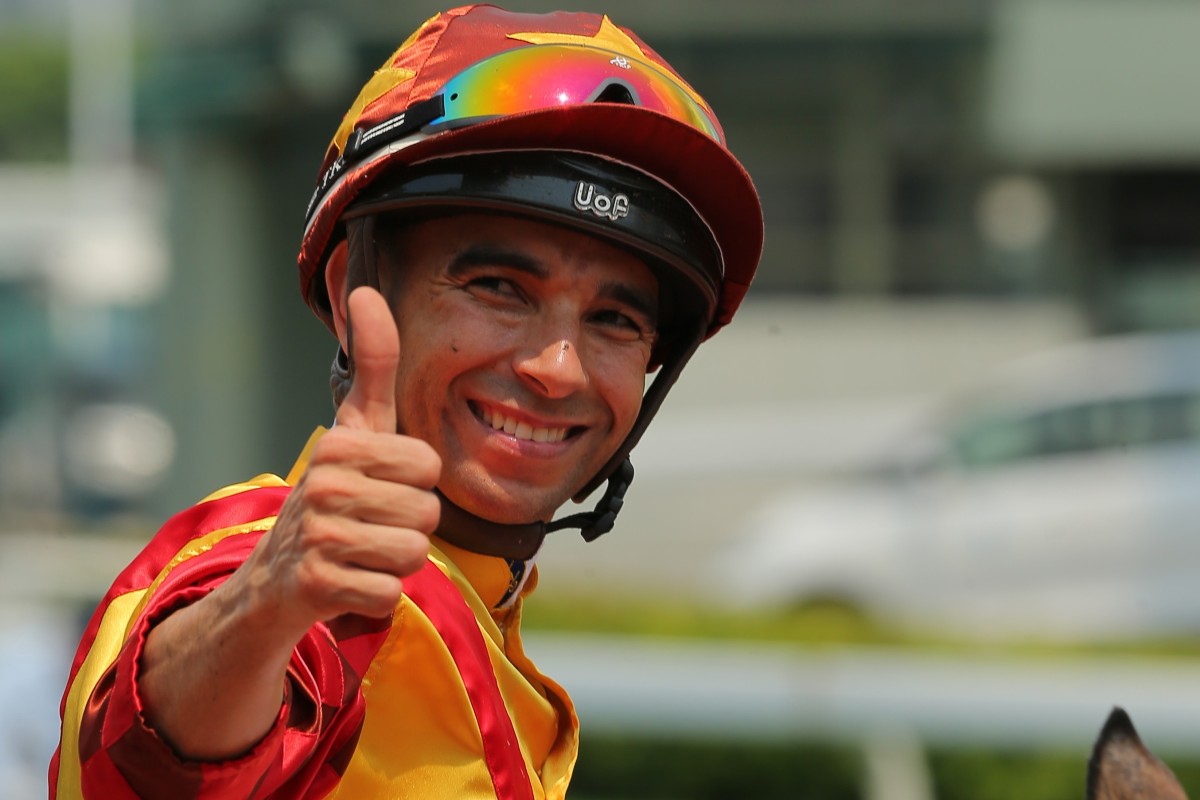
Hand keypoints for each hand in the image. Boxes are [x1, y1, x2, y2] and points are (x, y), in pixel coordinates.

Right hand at [246, 286, 441, 631]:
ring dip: (393, 565)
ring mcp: (317, 534)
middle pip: (427, 512)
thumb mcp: (354, 430)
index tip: (378, 489)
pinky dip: (376, 599)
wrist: (270, 584)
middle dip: (407, 529)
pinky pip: (390, 594)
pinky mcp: (314, 585)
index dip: (414, 485)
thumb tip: (366, 288)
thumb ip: (373, 365)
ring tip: (359, 556)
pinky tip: (346, 587)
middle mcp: (324, 483)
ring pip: (413, 555)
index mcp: (340, 442)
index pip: (429, 466)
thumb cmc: (331, 499)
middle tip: (366, 529)